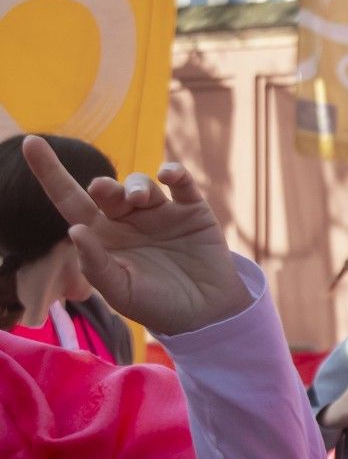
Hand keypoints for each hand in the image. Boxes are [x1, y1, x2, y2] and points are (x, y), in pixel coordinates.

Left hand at [21, 137, 249, 335]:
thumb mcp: (120, 292)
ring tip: (141, 200)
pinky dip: (175, 173)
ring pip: (140, 184)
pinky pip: (181, 183)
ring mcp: (161, 212)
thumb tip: (75, 229)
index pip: (68, 199)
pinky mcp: (192, 210)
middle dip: (103, 187)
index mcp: (102, 236)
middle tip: (103, 191)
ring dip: (136, 186)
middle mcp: (127, 219)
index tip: (31, 143)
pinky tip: (169, 175)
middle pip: (106, 190)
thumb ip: (96, 265)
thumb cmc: (156, 306)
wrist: (206, 315)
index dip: (49, 172)